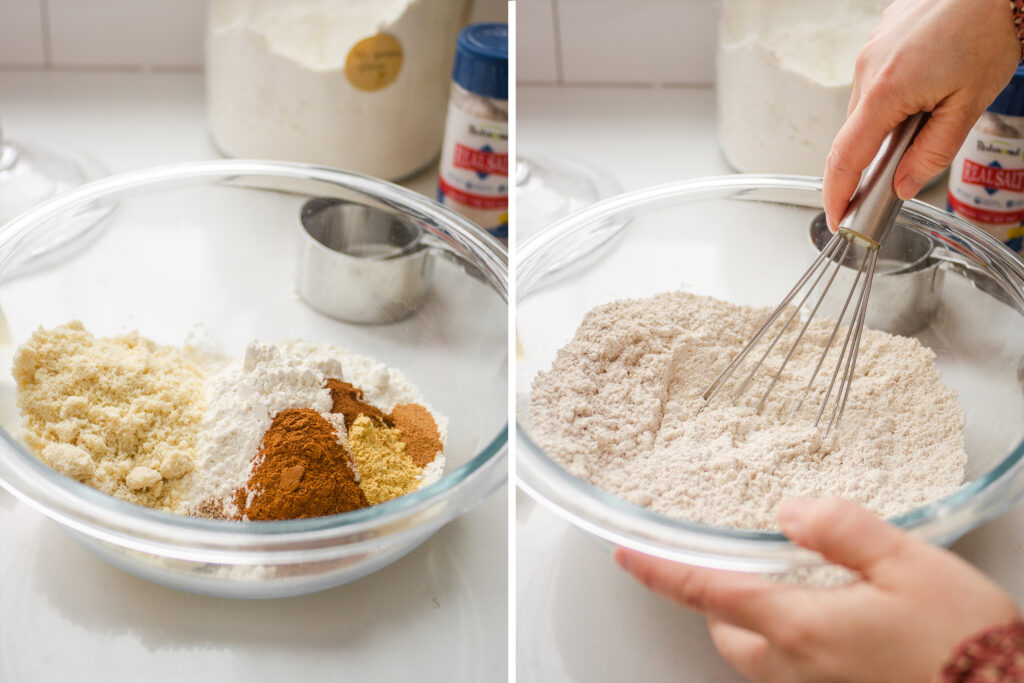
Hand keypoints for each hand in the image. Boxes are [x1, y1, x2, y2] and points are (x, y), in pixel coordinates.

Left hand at [614, 498, 1020, 681]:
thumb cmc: (970, 644)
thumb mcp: (911, 564)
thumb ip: (842, 530)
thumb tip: (788, 511)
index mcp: (803, 627)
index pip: (707, 593)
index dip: (659, 572)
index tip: (625, 555)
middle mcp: (799, 669)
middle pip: (727, 631)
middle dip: (719, 599)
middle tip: (740, 564)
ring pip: (756, 657)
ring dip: (753, 624)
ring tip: (790, 587)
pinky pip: (792, 674)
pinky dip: (789, 645)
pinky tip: (831, 620)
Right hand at [822, 0, 1020, 229]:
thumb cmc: (988, 32)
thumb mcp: (968, 106)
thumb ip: (931, 153)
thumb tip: (902, 185)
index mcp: (885, 92)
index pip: (845, 158)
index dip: (836, 194)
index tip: (837, 218)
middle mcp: (867, 70)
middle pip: (855, 134)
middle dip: (870, 158)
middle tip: (897, 175)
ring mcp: (870, 51)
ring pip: (866, 106)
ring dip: (885, 123)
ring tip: (929, 112)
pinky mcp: (879, 37)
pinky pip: (875, 79)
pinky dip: (892, 96)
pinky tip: (927, 84)